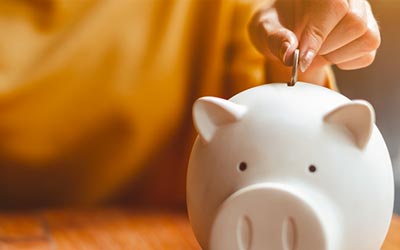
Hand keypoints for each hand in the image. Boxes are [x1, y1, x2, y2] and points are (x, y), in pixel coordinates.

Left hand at [248, 0, 379, 72]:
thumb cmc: (277, 26)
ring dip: (335, 54)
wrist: (287, 33)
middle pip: (355, 23)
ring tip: (317, 48)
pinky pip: (367, 55)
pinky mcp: (369, 34)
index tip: (302, 56)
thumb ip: (275, 39)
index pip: (334, 6)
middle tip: (305, 48)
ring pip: (366, 39)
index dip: (318, 34)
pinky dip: (346, 62)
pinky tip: (329, 53)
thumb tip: (289, 53)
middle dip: (326, 45)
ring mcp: (364, 14)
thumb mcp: (264, 30)